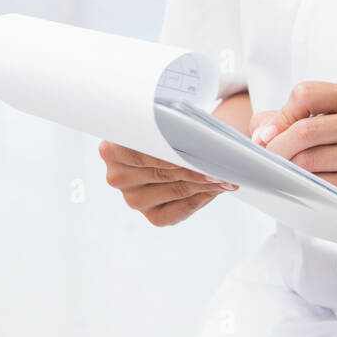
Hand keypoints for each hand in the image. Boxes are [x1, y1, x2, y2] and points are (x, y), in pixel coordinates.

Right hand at [98, 141, 238, 227]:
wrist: (177, 142)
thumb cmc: (170, 127)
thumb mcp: (168, 120)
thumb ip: (173, 128)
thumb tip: (200, 143)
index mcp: (111, 149)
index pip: (137, 152)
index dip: (162, 154)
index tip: (186, 154)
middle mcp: (118, 177)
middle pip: (160, 172)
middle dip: (194, 167)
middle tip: (220, 164)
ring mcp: (133, 199)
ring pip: (173, 190)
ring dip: (202, 183)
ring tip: (224, 174)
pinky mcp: (152, 216)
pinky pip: (179, 211)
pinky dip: (201, 198)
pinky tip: (215, 188)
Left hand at [247, 81, 336, 214]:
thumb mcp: (326, 119)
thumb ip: (286, 119)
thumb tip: (260, 136)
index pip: (305, 94)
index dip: (280, 116)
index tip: (268, 135)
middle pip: (305, 129)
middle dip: (276, 147)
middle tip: (266, 158)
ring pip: (308, 159)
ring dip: (287, 168)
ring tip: (283, 171)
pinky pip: (319, 184)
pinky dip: (301, 185)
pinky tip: (300, 185)